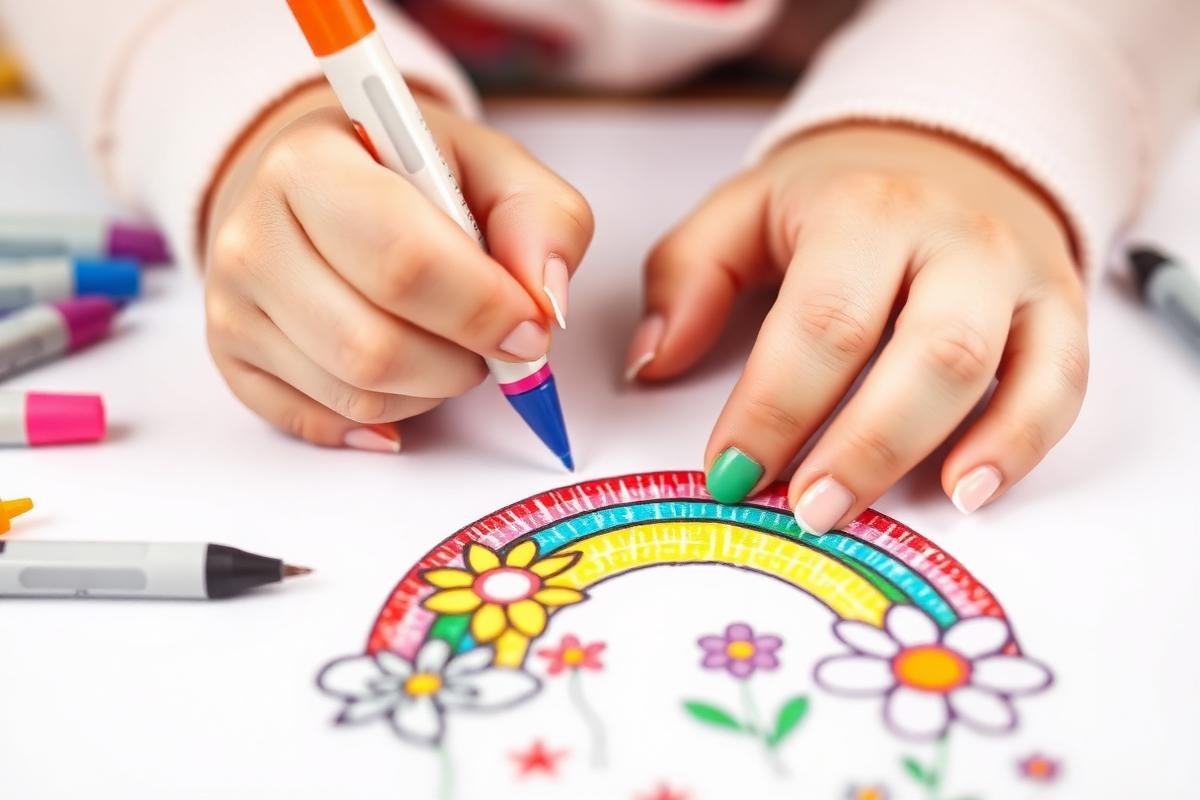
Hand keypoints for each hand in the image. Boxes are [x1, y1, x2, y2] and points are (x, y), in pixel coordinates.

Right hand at [204, 84, 591, 450]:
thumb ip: (543, 220)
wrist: (321, 185)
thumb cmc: (413, 177)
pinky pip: (324, 423)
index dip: (482, 309)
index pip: (403, 262)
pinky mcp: (232, 360)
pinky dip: (387, 416)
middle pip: (374, 345)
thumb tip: (544, 300)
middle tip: (493, 342)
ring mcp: (231, 305)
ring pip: (355, 394)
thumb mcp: (494, 169)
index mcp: (311, 163)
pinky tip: (408, 378)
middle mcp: (252, 235)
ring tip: (447, 345)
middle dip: (461, 360)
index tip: (529, 325)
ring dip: (431, 389)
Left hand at [628, 123, 1087, 528]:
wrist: (947, 150)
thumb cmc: (836, 201)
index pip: (820, 319)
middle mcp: (951, 236)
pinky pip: (1060, 383)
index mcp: (863, 209)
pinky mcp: (1059, 309)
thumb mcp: (744, 212)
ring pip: (987, 368)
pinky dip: (1020, 443)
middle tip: (803, 510)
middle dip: (858, 443)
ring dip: (924, 450)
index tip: (728, 473)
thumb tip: (650, 364)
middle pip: (920, 349)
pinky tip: (967, 490)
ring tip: (869, 511)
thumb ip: (687, 278)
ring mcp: (1014, 273)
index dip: (773, 406)